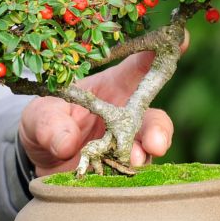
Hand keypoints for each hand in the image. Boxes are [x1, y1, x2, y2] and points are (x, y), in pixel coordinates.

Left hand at [17, 30, 188, 175]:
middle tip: (154, 143)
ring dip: (143, 155)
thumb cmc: (45, 123)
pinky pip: (133, 174)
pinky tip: (118, 181)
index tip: (180, 39)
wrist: (41, 163)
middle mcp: (125, 114)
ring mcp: (126, 144)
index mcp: (111, 87)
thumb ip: (49, 124)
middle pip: (153, 116)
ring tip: (131, 161)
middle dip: (159, 129)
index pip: (139, 65)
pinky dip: (128, 177)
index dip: (159, 52)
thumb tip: (65, 143)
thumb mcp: (39, 116)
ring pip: (147, 149)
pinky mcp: (120, 170)